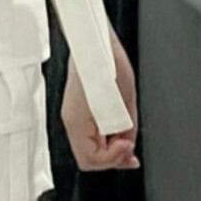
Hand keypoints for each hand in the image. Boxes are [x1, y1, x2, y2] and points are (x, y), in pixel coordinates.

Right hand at [60, 30, 139, 172]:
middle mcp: (71, 121)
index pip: (91, 159)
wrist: (95, 41)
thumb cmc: (109, 62)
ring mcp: (71, 116)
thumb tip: (127, 146)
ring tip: (125, 140)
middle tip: (129, 150)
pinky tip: (115, 133)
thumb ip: (126, 129)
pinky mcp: (76, 110)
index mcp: (78, 121)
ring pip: (87, 150)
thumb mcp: (127, 101)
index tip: (129, 147)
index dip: (113, 159)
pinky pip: (87, 136)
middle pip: (88, 159)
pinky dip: (102, 140)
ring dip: (107, 150)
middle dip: (111, 159)